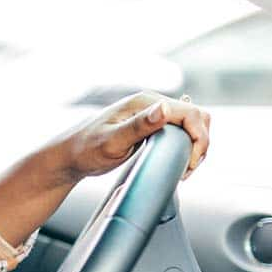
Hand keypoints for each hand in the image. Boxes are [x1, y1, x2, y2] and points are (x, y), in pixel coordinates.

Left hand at [59, 92, 210, 182]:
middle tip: (187, 168)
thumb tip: (163, 109)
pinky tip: (177, 163)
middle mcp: (151, 105)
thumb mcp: (112, 141)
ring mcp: (152, 116)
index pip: (190, 113)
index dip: (198, 138)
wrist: (70, 156)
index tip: (189, 162)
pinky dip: (187, 147)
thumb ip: (138, 126)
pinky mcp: (151, 128)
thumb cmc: (85, 149)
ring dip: (195, 147)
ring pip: (192, 125)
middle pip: (197, 117)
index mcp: (145, 102)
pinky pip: (180, 133)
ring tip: (183, 169)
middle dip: (200, 143)